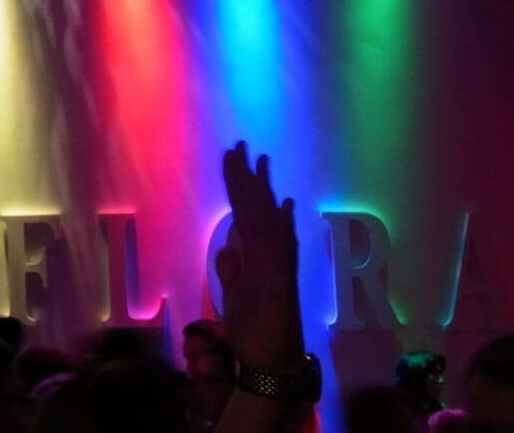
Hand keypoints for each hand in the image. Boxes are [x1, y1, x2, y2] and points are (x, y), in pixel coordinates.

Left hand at [216, 142, 304, 371]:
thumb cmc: (255, 334)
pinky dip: (282, 228)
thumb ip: (233, 270)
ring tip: (257, 161)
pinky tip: (284, 206)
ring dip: (261, 193)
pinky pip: (282, 252)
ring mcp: (276, 270)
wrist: (270, 367)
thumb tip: (229, 246)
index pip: (245, 216)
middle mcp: (269, 259)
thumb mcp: (234, 295)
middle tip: (239, 146)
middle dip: (246, 179)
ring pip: (268, 223)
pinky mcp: (281, 286)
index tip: (232, 159)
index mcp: (255, 260)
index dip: (238, 188)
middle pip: (256, 212)